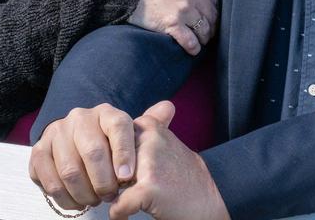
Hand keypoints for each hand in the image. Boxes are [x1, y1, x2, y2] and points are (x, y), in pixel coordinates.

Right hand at [30, 104, 135, 211]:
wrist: (75, 142)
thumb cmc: (108, 146)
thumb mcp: (129, 139)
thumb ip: (144, 138)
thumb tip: (159, 124)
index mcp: (106, 113)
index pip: (118, 126)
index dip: (124, 153)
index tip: (126, 177)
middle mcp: (80, 118)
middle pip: (93, 152)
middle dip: (103, 182)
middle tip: (109, 196)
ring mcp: (57, 132)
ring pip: (70, 171)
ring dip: (84, 194)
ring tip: (93, 200)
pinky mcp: (39, 150)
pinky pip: (50, 181)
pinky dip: (65, 198)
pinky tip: (76, 202)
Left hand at [110, 101, 228, 219]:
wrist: (206, 205)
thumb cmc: (185, 176)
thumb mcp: (170, 142)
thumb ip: (158, 123)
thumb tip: (164, 105)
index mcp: (150, 125)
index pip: (109, 142)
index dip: (114, 161)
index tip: (127, 171)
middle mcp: (149, 138)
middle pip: (107, 162)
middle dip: (111, 177)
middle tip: (129, 189)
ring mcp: (149, 162)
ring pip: (109, 182)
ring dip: (114, 195)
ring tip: (131, 200)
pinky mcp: (148, 188)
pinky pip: (118, 204)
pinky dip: (119, 214)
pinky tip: (127, 215)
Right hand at [131, 0, 217, 54]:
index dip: (213, 9)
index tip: (210, 16)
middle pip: (212, 15)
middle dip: (212, 25)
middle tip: (209, 32)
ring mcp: (183, 9)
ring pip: (203, 29)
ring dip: (204, 38)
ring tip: (201, 42)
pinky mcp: (171, 24)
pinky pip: (190, 41)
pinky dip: (193, 48)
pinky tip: (193, 51)